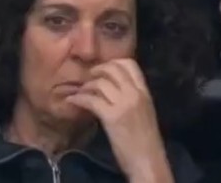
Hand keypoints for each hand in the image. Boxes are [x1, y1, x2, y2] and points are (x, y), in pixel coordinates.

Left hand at [66, 59, 173, 182]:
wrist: (147, 158)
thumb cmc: (146, 139)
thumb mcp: (144, 111)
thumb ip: (133, 97)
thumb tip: (114, 89)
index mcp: (145, 92)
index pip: (130, 64)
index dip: (113, 62)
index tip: (103, 69)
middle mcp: (135, 94)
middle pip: (113, 69)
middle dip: (97, 70)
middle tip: (88, 77)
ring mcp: (124, 104)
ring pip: (101, 83)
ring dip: (86, 86)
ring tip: (80, 92)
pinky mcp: (112, 117)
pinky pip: (92, 100)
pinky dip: (79, 99)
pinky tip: (72, 101)